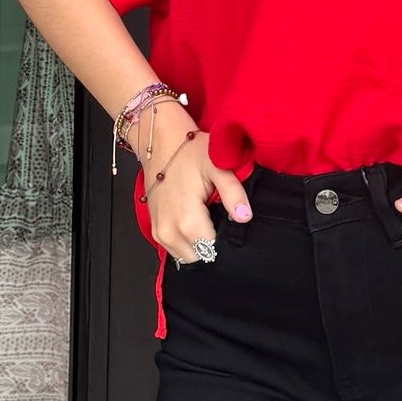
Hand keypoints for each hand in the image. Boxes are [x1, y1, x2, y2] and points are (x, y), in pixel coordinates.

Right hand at [140, 111, 251, 264]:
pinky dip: (189, 243)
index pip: (214, 252)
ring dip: (202, 247)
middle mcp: (170, 233)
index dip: (227, 245)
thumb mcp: (217, 166)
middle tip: (224, 224)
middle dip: (215, 247)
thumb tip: (245, 217)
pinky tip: (199, 224)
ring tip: (211, 222)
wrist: (161, 143)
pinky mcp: (156, 231)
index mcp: (187, 221)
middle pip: (202, 258)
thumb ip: (233, 193)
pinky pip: (177, 250)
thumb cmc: (190, 152)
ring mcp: (160, 234)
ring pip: (188, 258)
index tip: (234, 229)